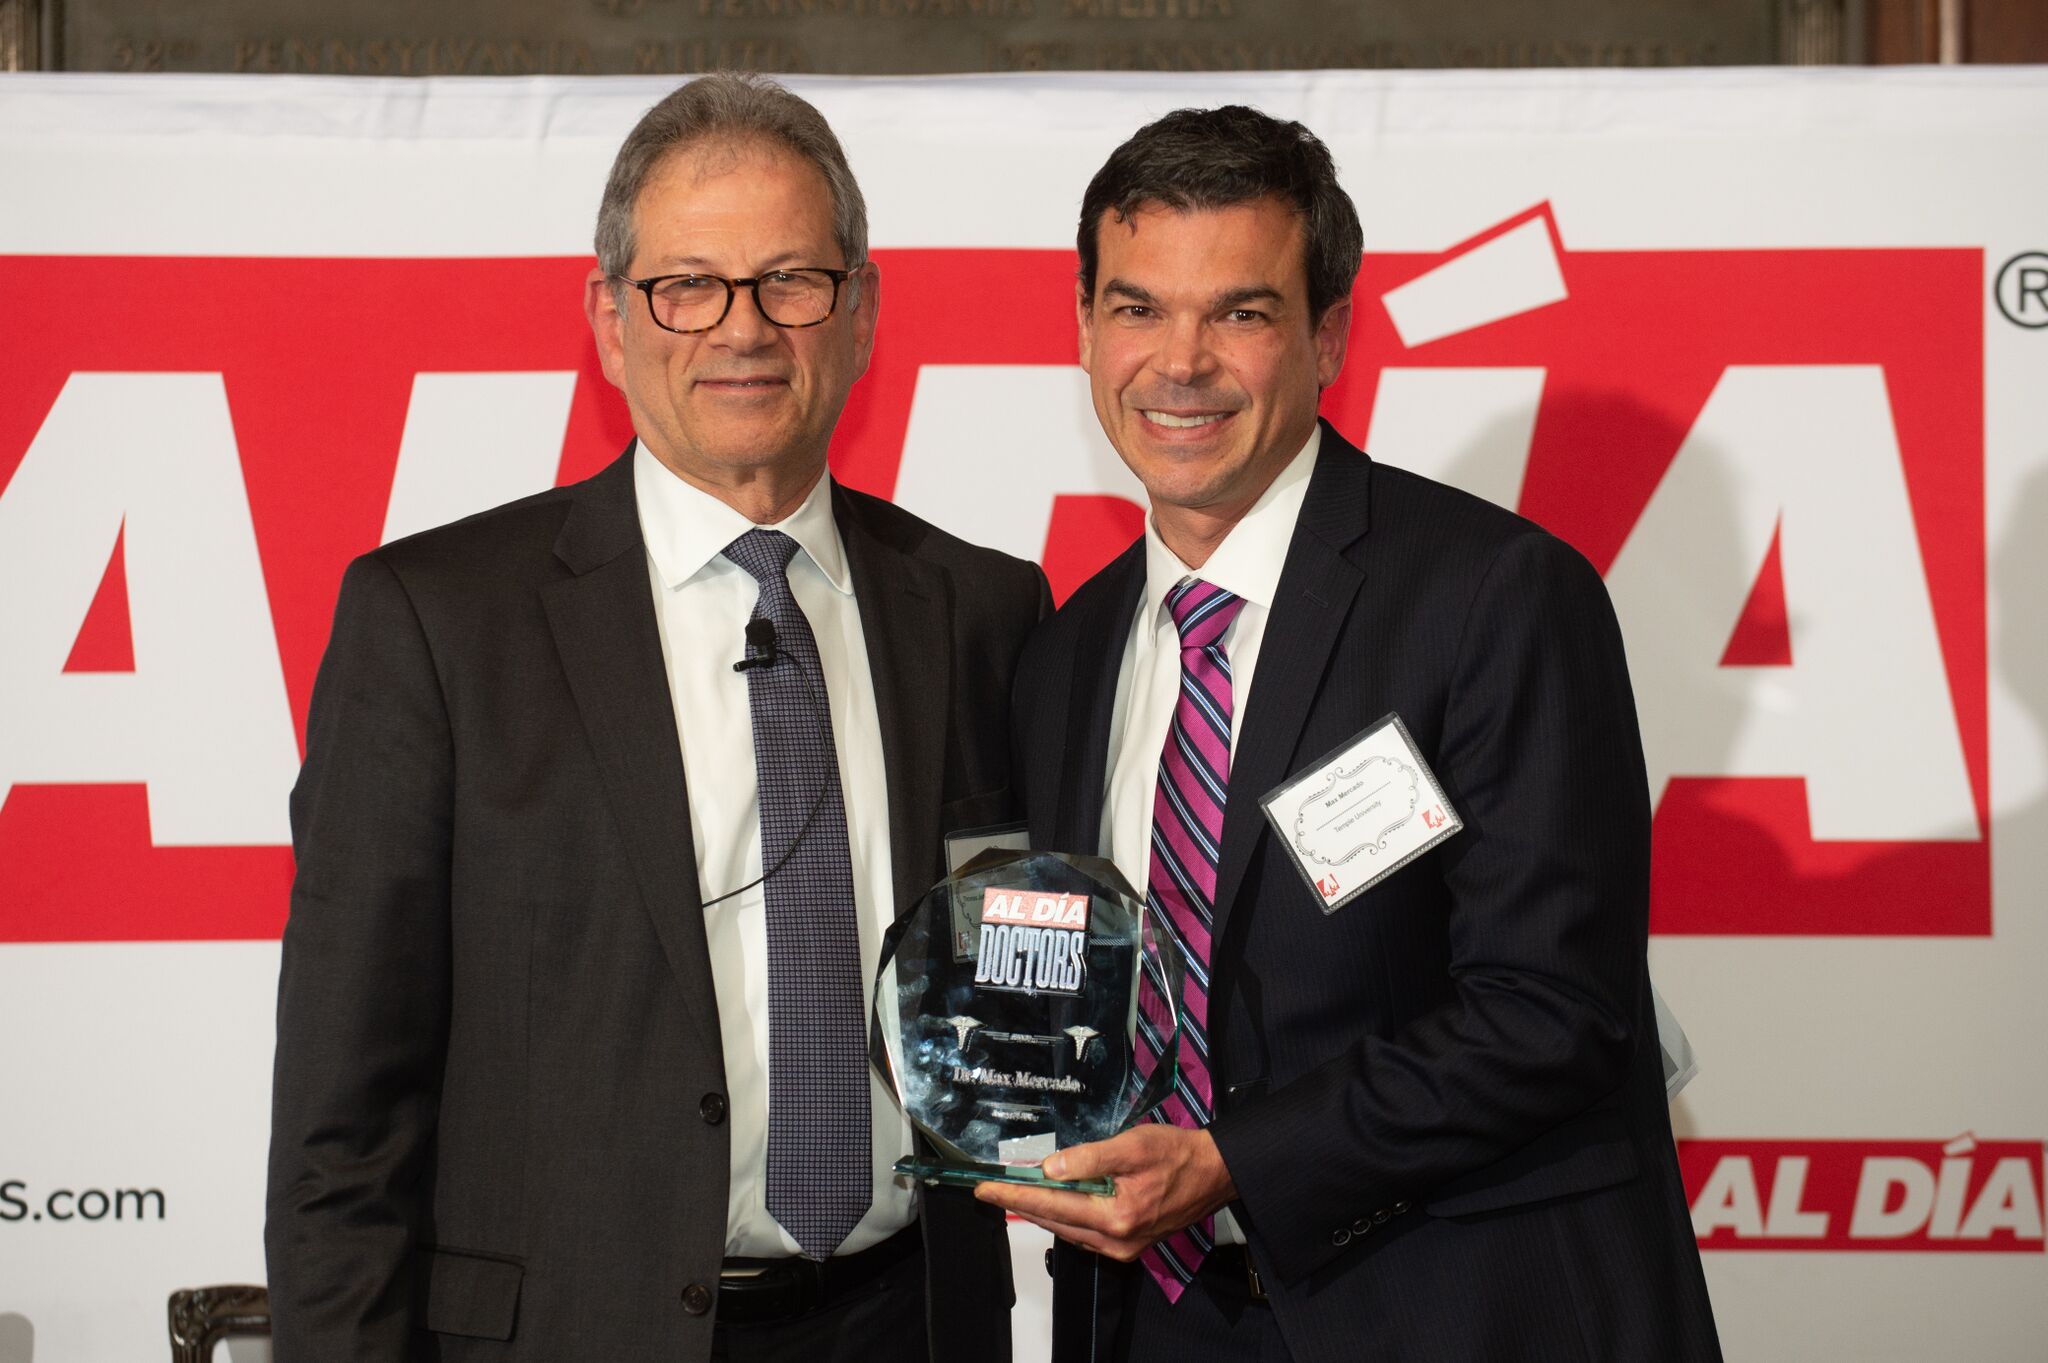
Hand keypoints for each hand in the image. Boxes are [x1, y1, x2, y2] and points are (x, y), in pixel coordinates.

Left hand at [974, 1124, 1236, 1261]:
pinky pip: (1085, 1233)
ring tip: (1014, 1196)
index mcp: (1116, 1217)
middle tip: (990, 1192)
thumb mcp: (1132, 1146)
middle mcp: (1116, 1240)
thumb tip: (1050, 1169)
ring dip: (1041, 1213)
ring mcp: (1123, 1247)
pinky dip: (1065, 1218)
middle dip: (1021, 1206)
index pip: (1052, 1205)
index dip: (1015, 1197)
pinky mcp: (1130, 1244)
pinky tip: (1054, 1204)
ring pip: (1069, 1231)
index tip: (986, 1190)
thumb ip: (1089, 1158)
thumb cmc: (1176, 1154)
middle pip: (1056, 1223)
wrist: (1214, 1173)